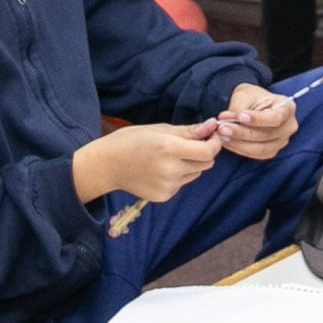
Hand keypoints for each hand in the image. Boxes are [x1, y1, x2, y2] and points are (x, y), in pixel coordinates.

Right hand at [74, 122, 223, 204]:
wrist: (107, 165)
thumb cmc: (131, 140)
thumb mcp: (160, 129)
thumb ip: (189, 131)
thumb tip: (212, 126)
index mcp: (168, 148)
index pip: (208, 151)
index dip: (214, 142)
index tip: (211, 135)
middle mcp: (170, 169)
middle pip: (207, 163)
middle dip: (205, 152)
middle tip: (191, 143)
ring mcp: (167, 185)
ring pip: (196, 173)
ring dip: (191, 164)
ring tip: (170, 156)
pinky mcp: (164, 196)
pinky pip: (182, 183)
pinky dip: (179, 175)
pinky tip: (160, 169)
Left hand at [213, 82, 298, 160]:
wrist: (251, 105)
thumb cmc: (251, 97)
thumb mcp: (246, 95)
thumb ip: (240, 108)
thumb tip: (228, 121)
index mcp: (288, 108)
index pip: (276, 117)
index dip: (258, 119)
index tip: (240, 116)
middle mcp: (288, 127)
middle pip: (267, 135)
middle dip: (242, 132)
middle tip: (222, 127)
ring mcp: (281, 141)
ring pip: (260, 148)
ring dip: (238, 142)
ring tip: (221, 134)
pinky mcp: (270, 151)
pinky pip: (254, 154)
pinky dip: (238, 148)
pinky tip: (226, 141)